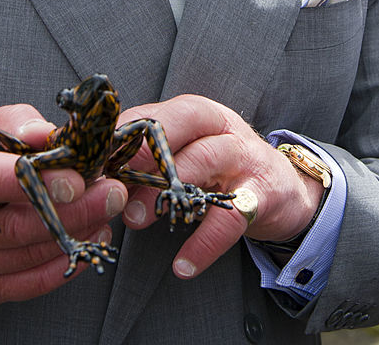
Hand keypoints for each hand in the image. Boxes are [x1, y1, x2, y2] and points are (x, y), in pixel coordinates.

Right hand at [0, 104, 127, 304]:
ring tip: (108, 207)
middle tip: (112, 191)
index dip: (33, 179)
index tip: (76, 176)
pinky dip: (68, 260)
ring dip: (77, 230)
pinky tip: (93, 236)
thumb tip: (46, 133)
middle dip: (72, 208)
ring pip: (29, 253)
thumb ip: (14, 122)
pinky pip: (32, 282)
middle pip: (17, 223)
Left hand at [117, 95, 323, 278]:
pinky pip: (230, 217)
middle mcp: (220, 127)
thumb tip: (97, 175)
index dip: (121, 135)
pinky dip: (204, 243)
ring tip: (136, 221)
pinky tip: (182, 266)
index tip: (92, 161)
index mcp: (196, 113)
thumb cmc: (222, 169)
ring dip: (166, 189)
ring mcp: (243, 158)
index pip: (154, 112)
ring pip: (205, 159)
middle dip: (142, 151)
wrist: (286, 188)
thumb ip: (149, 157)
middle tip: (112, 182)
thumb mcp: (189, 153)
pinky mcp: (262, 194)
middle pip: (179, 123)